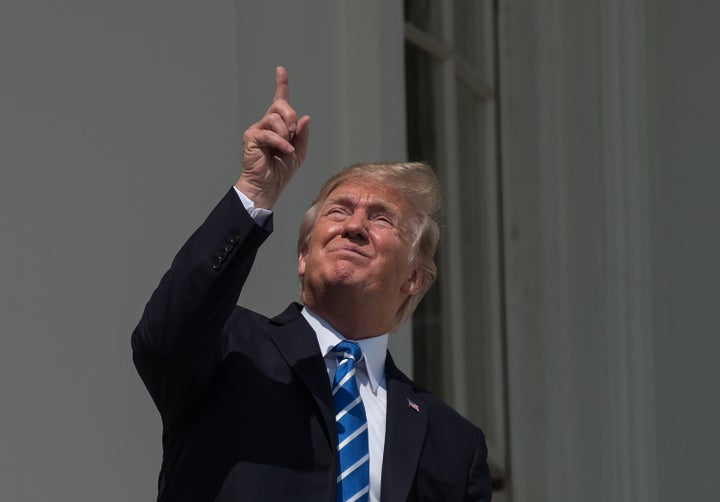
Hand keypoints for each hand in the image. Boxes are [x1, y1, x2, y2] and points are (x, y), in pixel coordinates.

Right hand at [236, 66, 309, 208]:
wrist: (267, 186)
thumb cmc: (281, 171)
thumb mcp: (299, 152)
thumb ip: (302, 134)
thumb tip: (305, 117)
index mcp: (278, 125)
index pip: (279, 101)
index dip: (281, 85)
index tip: (280, 70)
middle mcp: (266, 124)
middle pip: (281, 105)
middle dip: (291, 116)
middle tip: (293, 133)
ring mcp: (257, 129)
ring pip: (275, 118)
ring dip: (286, 133)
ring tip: (287, 147)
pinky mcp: (251, 137)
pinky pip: (269, 133)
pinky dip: (281, 142)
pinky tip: (285, 151)